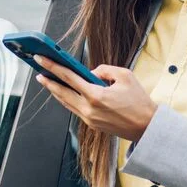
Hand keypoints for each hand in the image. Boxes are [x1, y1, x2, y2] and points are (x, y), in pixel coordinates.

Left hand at [33, 57, 157, 141]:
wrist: (147, 127)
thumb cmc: (139, 101)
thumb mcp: (125, 76)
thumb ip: (104, 70)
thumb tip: (89, 73)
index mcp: (96, 95)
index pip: (68, 77)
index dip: (52, 66)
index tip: (41, 59)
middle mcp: (89, 109)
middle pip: (61, 92)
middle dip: (48, 81)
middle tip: (38, 71)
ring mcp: (89, 119)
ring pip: (66, 103)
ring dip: (55, 91)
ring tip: (47, 81)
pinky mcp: (92, 125)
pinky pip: (74, 109)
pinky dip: (67, 100)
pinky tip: (63, 93)